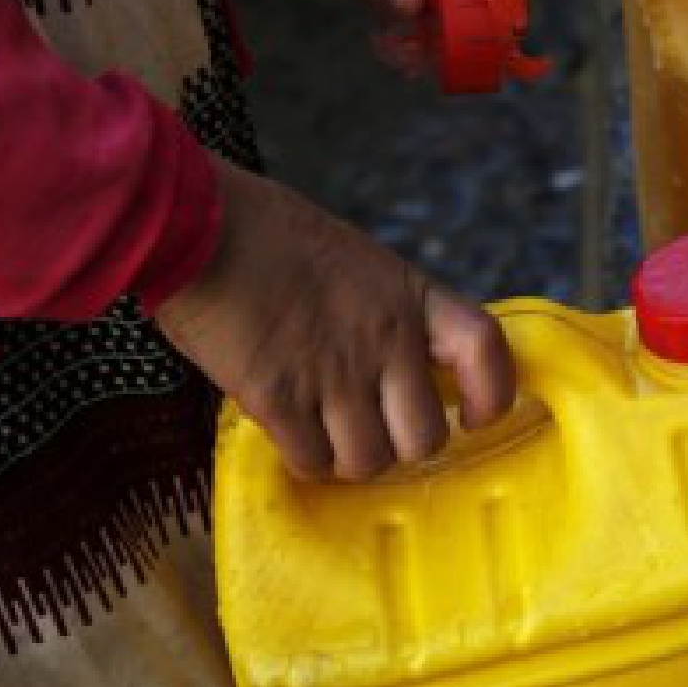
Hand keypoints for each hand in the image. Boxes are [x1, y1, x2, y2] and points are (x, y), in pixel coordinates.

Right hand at [156, 157, 516, 480]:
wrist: (195, 225)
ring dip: (348, 458)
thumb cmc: (265, 232)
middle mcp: (384, 339)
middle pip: (425, 436)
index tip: (475, 415)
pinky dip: (305, 459)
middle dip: (398, 445)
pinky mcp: (278, 398)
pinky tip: (290, 434)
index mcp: (408, 294)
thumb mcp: (354, 260)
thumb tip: (394, 365)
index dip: (492, 392)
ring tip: (325, 433)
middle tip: (373, 431)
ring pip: (369, 461)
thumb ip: (383, 310)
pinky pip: (312, 461)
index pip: (484, 348)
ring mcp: (333, 373)